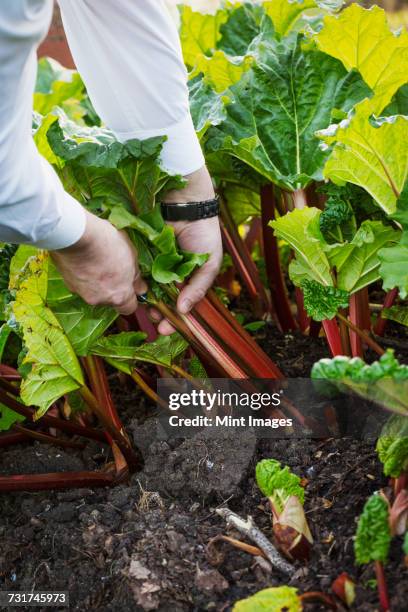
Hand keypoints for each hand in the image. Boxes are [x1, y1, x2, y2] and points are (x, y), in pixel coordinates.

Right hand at [51, 210, 146, 314]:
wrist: (76, 235)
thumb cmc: (108, 244)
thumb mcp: (132, 257)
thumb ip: (136, 277)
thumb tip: (140, 288)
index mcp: (119, 296)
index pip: (129, 308)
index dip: (131, 297)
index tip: (130, 286)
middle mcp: (99, 300)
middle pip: (110, 299)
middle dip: (112, 287)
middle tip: (113, 269)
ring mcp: (81, 293)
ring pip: (94, 292)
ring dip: (96, 282)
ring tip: (97, 262)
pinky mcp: (67, 283)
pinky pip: (79, 283)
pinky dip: (83, 276)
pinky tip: (84, 261)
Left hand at [155, 166, 222, 334]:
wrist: (186, 206)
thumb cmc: (203, 234)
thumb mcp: (209, 265)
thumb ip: (199, 289)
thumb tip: (183, 311)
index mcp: (191, 279)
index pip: (182, 305)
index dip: (175, 320)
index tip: (166, 329)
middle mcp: (174, 275)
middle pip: (164, 301)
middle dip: (159, 314)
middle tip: (153, 321)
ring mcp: (158, 266)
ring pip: (151, 290)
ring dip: (148, 302)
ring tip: (145, 309)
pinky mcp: (144, 256)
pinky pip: (141, 273)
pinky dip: (139, 283)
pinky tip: (138, 292)